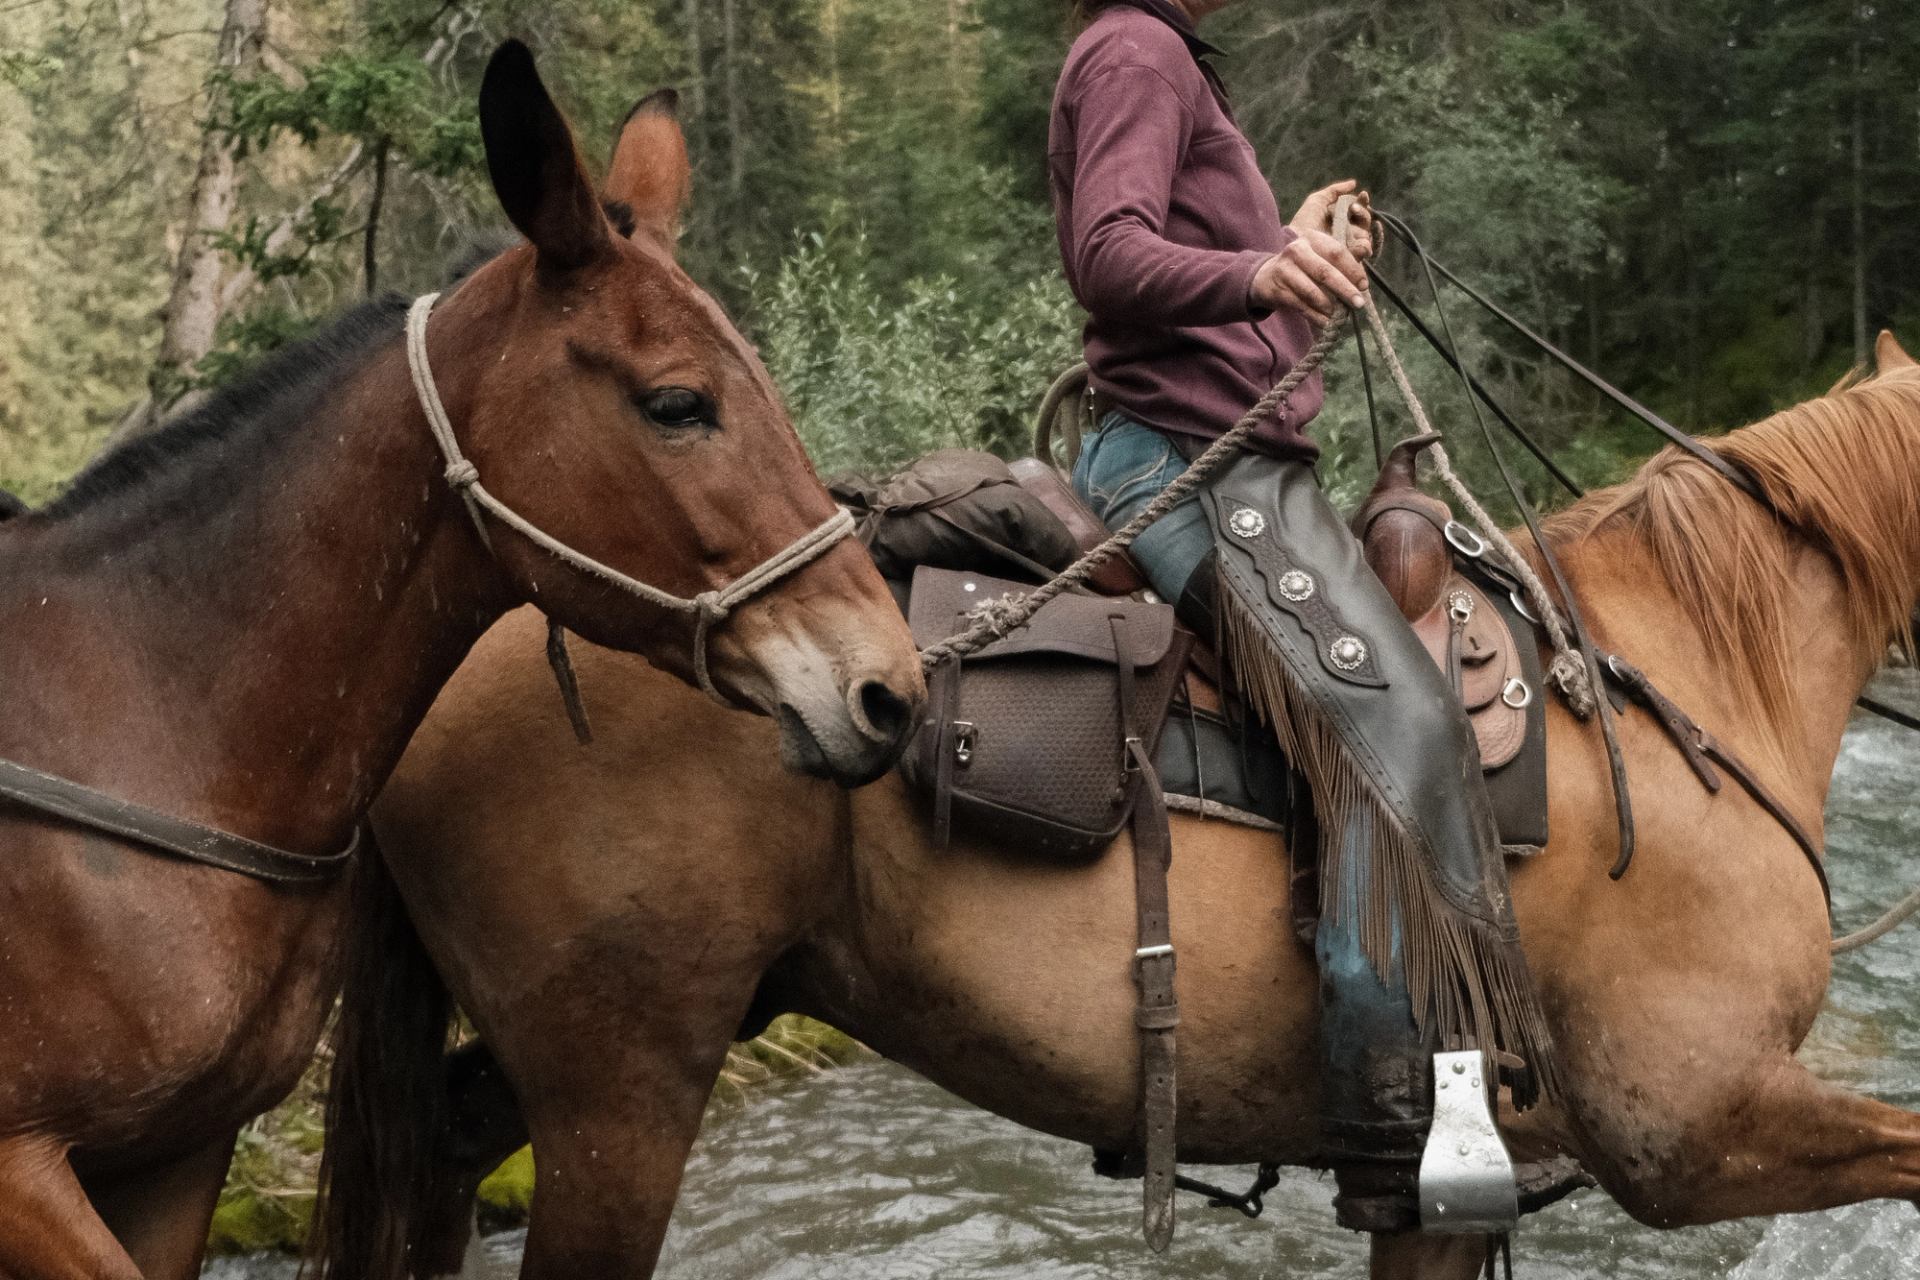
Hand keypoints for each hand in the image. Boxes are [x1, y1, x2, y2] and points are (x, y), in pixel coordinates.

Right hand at [1252, 179, 1372, 325]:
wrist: (1265, 277)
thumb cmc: (1302, 267)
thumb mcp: (1321, 257)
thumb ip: (1344, 258)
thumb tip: (1365, 258)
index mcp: (1312, 238)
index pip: (1337, 252)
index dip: (1353, 270)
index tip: (1363, 286)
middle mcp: (1296, 250)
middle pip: (1325, 272)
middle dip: (1345, 290)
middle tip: (1359, 304)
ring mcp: (1284, 270)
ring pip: (1312, 292)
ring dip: (1329, 307)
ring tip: (1340, 317)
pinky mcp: (1277, 290)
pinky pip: (1301, 306)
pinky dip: (1316, 317)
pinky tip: (1326, 323)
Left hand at [1292, 179, 1374, 261]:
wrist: (1295, 241)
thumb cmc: (1304, 222)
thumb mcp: (1317, 201)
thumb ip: (1334, 191)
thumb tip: (1354, 183)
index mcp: (1342, 220)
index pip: (1359, 211)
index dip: (1363, 202)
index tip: (1362, 194)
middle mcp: (1348, 234)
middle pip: (1365, 222)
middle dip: (1363, 212)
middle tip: (1353, 208)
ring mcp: (1349, 247)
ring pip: (1366, 236)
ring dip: (1364, 226)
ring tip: (1355, 222)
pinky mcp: (1348, 260)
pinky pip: (1363, 252)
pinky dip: (1365, 245)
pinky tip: (1360, 239)